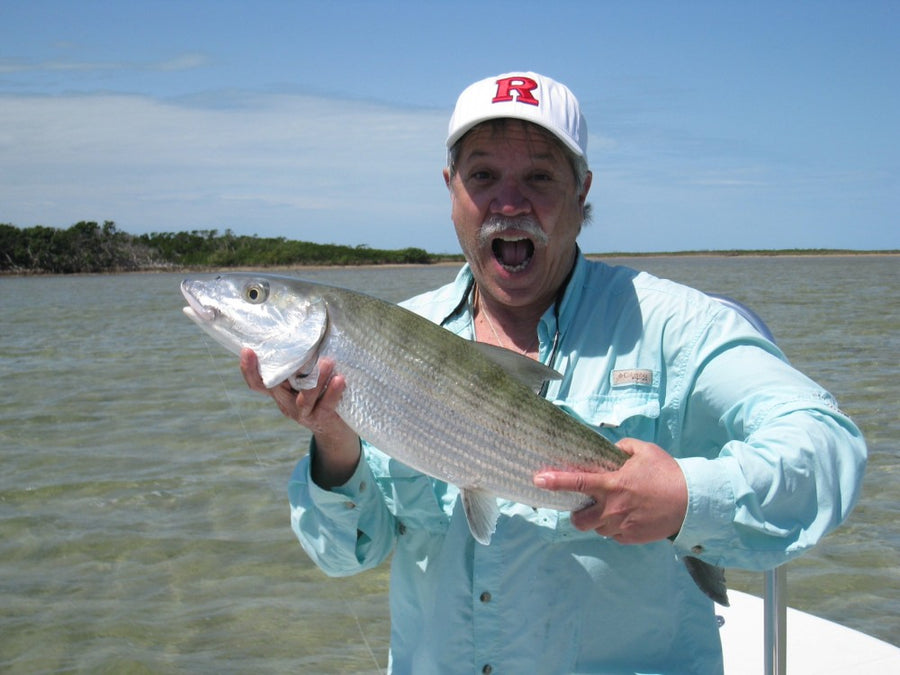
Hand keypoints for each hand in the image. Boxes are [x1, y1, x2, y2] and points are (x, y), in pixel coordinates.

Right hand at [240, 348, 359, 486]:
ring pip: (305, 398)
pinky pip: (325, 406)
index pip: (258, 383)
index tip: (247, 350)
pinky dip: (333, 393)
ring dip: (317, 379)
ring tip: (328, 362)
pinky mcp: (322, 419)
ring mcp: (303, 413)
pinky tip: (340, 380)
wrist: (337, 429)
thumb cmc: (322, 396)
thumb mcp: (308, 380)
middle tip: (296, 348)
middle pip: (277, 388)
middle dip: (282, 367)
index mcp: (280, 392)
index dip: (249, 370)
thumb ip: (304, 365)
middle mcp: (287, 403)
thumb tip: (310, 334)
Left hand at [533, 438, 687, 544]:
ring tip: (613, 510)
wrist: (692, 501)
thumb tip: (611, 450)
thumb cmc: (667, 473)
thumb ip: (622, 448)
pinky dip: (615, 528)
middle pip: (579, 520)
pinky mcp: (632, 538)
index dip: (555, 482)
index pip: (577, 483)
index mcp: (613, 484)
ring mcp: (622, 526)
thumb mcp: (644, 451)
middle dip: (577, 514)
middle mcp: (613, 508)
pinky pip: (614, 536)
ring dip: (599, 521)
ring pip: (597, 529)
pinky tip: (628, 517)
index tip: (538, 480)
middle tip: (586, 506)